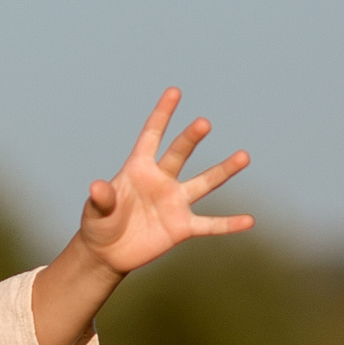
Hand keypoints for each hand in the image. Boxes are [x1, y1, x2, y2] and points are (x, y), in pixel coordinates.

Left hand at [75, 89, 251, 275]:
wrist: (107, 253)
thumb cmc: (99, 225)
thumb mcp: (95, 212)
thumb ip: (101, 199)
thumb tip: (97, 186)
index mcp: (138, 169)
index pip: (151, 135)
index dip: (162, 114)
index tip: (174, 91)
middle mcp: (161, 180)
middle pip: (179, 154)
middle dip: (191, 138)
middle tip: (203, 123)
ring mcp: (174, 203)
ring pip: (203, 183)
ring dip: (223, 171)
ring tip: (243, 156)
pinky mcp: (182, 227)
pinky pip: (209, 225)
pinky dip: (228, 224)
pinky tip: (249, 221)